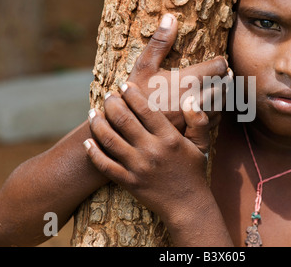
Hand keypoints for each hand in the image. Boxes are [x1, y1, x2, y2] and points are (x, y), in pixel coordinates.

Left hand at [84, 82, 212, 222]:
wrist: (187, 205)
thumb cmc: (194, 171)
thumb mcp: (202, 145)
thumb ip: (198, 121)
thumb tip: (190, 100)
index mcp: (170, 139)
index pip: (146, 109)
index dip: (132, 94)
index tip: (124, 85)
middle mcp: (152, 150)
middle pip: (123, 119)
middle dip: (112, 103)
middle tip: (107, 96)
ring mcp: (138, 167)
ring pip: (110, 139)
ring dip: (98, 123)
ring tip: (93, 113)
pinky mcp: (128, 182)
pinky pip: (105, 165)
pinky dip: (93, 153)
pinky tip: (87, 142)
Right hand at [125, 13, 229, 132]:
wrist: (127, 129)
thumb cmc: (133, 95)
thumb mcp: (143, 66)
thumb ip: (159, 42)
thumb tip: (170, 17)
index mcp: (188, 80)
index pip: (220, 67)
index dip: (220, 63)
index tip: (217, 61)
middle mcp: (197, 99)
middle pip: (225, 86)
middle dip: (224, 78)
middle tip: (221, 74)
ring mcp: (197, 118)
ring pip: (222, 103)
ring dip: (222, 94)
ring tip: (217, 88)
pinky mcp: (194, 132)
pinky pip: (215, 120)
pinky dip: (215, 111)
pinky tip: (207, 106)